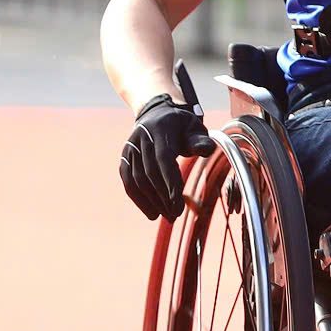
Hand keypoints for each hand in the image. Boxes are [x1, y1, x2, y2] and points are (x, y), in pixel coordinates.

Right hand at [120, 92, 212, 220]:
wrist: (158, 114)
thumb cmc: (181, 126)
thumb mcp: (194, 128)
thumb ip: (200, 140)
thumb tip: (205, 150)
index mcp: (161, 129)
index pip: (164, 159)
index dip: (170, 183)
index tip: (178, 205)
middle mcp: (142, 137)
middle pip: (150, 173)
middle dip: (163, 197)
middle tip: (176, 215)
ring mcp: (131, 147)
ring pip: (137, 179)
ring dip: (151, 201)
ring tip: (166, 216)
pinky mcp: (125, 156)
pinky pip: (127, 180)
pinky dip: (138, 199)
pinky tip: (151, 212)